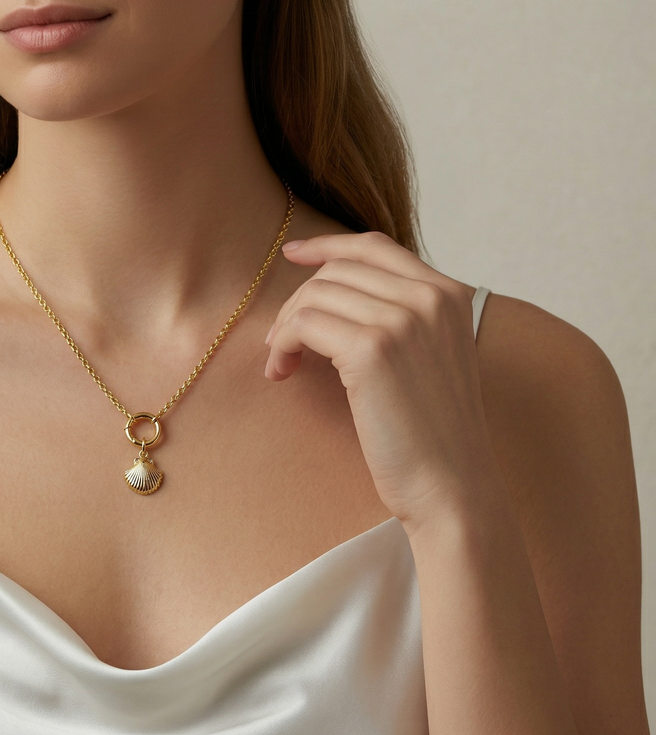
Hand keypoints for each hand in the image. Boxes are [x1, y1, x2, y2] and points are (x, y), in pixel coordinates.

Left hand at [264, 232, 503, 528]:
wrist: (453, 488)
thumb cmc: (432, 433)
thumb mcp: (430, 356)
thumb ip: (401, 316)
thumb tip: (331, 289)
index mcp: (449, 294)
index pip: (375, 246)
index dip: (327, 246)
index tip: (292, 254)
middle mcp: (430, 297)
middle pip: (337, 271)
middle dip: (297, 302)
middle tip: (280, 342)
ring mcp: (403, 320)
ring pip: (315, 295)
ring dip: (285, 328)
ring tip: (281, 362)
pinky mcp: (372, 349)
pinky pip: (303, 324)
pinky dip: (282, 346)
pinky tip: (281, 372)